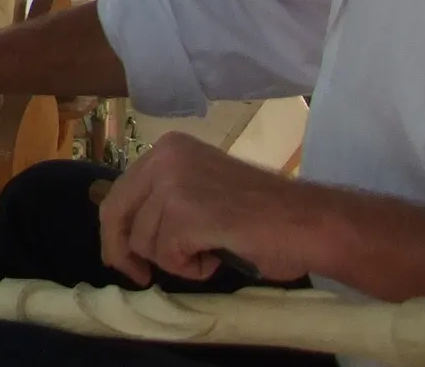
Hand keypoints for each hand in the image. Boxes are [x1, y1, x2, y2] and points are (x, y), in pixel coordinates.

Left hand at [98, 132, 306, 286]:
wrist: (308, 222)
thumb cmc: (264, 214)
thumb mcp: (201, 190)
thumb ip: (167, 198)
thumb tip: (129, 230)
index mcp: (167, 149)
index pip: (120, 191)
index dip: (116, 230)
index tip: (124, 258)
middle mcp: (164, 158)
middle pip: (117, 213)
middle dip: (123, 250)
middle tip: (140, 276)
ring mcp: (174, 184)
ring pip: (144, 241)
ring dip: (175, 260)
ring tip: (212, 251)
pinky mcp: (186, 213)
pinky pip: (167, 255)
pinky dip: (190, 268)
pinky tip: (216, 256)